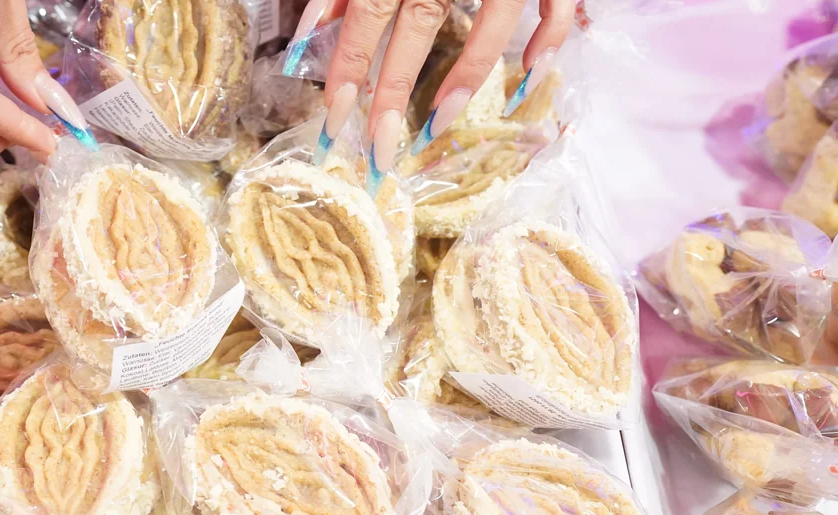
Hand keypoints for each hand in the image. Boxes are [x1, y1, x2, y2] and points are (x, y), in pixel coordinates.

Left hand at [288, 0, 572, 169]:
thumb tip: (308, 39)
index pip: (367, 9)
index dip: (351, 63)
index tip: (336, 117)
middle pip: (418, 22)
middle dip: (394, 89)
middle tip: (377, 149)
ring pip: (489, 17)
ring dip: (466, 76)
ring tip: (437, 127)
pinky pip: (557, 1)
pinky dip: (549, 36)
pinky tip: (531, 75)